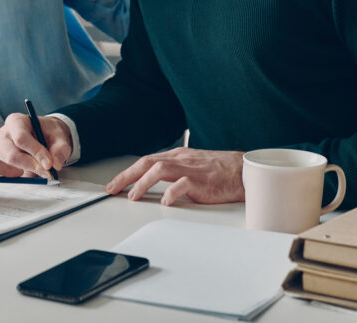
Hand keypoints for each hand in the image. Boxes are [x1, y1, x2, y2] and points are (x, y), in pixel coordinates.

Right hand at [0, 113, 71, 177]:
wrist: (46, 135)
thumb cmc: (49, 131)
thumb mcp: (59, 135)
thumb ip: (60, 148)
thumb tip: (55, 164)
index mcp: (15, 121)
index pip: (21, 138)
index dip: (35, 152)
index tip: (49, 163)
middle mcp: (4, 135)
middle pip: (12, 156)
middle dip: (31, 166)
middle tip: (48, 171)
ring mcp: (1, 150)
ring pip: (13, 167)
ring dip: (30, 171)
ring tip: (44, 167)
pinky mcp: (4, 163)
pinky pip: (13, 174)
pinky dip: (27, 175)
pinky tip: (36, 168)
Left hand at [105, 148, 244, 205]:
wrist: (244, 171)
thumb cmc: (219, 170)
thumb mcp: (191, 166)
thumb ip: (173, 172)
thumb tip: (151, 182)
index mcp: (177, 156)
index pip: (146, 161)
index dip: (127, 172)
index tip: (114, 184)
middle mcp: (181, 159)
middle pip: (147, 162)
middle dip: (126, 176)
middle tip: (112, 189)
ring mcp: (191, 169)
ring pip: (160, 169)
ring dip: (143, 183)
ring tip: (133, 196)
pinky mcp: (202, 181)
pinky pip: (183, 184)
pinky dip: (171, 193)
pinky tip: (165, 201)